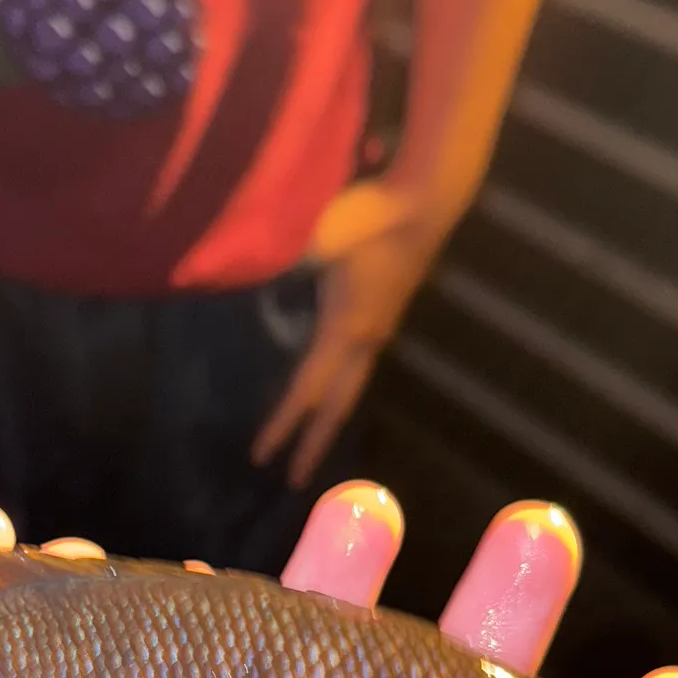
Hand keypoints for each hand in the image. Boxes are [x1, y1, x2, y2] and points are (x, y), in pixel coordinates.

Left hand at [253, 180, 460, 488]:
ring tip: (311, 440)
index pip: (305, 390)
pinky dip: (339, 388)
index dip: (281, 425)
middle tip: (295, 479)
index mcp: (345, 330)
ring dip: (329, 417)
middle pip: (336, 406)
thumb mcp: (321, 238)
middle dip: (314, 444)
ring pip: (350, 388)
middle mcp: (365, 340)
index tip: (259, 457)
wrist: (427, 197)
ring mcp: (379, 329)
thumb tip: (249, 268)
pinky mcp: (386, 314)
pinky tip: (330, 386)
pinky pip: (356, 365)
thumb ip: (287, 260)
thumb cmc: (373, 214)